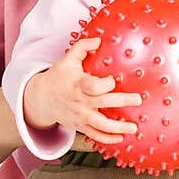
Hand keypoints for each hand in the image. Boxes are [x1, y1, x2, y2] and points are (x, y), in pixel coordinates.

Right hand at [23, 37, 142, 146]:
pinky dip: (107, 139)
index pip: (93, 86)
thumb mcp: (67, 59)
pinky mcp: (80, 126)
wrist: (41, 98)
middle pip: (103, 103)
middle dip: (122, 102)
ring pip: (100, 125)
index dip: (105, 84)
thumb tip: (98, 40)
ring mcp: (80, 116)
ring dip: (118, 128)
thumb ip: (82, 47)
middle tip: (137, 100)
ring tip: (133, 128)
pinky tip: (120, 138)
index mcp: (78, 84)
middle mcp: (80, 101)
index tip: (113, 80)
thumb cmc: (58, 76)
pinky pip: (94, 135)